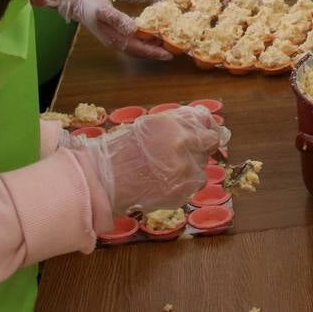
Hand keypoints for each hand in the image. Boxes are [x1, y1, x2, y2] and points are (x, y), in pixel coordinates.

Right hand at [19, 0, 170, 59]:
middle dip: (155, 53)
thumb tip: (135, 30)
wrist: (76, 2)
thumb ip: (119, 20)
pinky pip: (132, 41)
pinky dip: (143, 41)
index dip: (154, 52)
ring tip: (165, 46)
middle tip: (173, 52)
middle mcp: (116, 43)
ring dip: (150, 49)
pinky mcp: (114, 33)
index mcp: (116, 40)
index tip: (169, 54)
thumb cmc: (91, 5)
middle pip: (139, 52)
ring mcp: (115, 39)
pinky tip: (150, 36)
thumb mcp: (105, 11)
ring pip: (136, 48)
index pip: (139, 50)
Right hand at [65, 106, 228, 213]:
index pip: (207, 123)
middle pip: (210, 144)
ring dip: (191, 168)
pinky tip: (165, 183)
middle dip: (200, 148)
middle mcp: (184, 143)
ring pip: (202, 166)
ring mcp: (185, 168)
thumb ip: (179, 123)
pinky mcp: (183, 190)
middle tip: (181, 155)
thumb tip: (207, 122)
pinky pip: (194, 185)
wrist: (102, 180)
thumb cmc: (122, 151)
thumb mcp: (151, 125)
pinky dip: (184, 185)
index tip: (205, 134)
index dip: (207, 130)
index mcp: (175, 123)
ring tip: (167, 171)